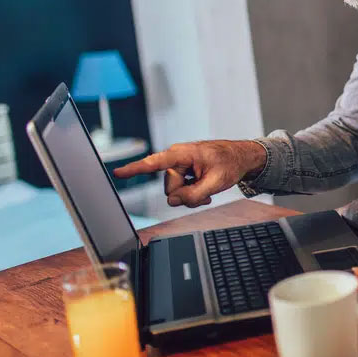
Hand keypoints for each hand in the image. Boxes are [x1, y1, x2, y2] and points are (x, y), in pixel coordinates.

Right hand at [113, 140, 266, 207]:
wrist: (241, 157)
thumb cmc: (230, 163)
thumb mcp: (216, 182)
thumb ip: (193, 194)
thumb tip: (173, 202)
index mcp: (182, 154)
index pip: (154, 164)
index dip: (135, 169)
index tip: (117, 172)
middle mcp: (176, 158)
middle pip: (169, 188)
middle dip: (185, 194)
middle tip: (205, 190)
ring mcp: (179, 165)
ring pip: (174, 192)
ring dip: (190, 195)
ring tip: (207, 188)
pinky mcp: (182, 172)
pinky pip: (180, 190)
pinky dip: (192, 193)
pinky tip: (205, 190)